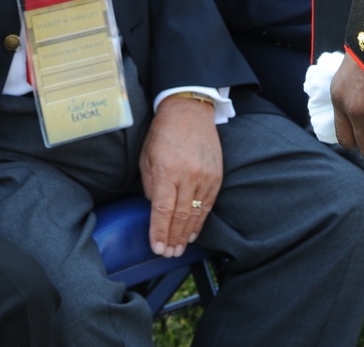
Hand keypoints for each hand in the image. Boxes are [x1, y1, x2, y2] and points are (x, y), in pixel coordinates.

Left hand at [140, 95, 222, 256]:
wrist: (189, 110)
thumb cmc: (163, 132)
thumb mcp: (147, 156)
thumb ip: (151, 185)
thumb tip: (155, 209)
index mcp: (167, 169)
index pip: (163, 210)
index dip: (159, 232)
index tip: (157, 247)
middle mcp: (188, 175)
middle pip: (180, 216)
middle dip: (173, 238)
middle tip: (168, 253)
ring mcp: (205, 176)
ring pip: (196, 214)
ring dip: (186, 234)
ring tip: (179, 249)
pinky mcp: (216, 176)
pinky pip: (208, 205)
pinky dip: (200, 221)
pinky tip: (193, 232)